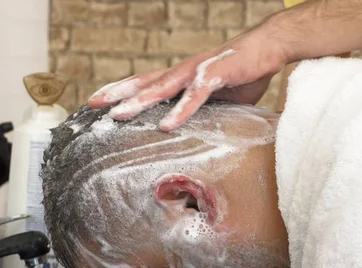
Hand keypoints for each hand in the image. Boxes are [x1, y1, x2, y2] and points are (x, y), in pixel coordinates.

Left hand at [87, 26, 287, 130]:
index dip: (122, 89)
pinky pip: (194, 96)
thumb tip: (190, 127)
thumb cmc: (241, 71)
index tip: (100, 99)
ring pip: (162, 88)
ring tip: (118, 114)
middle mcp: (182, 71)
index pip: (145, 82)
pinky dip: (180, 110)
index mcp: (180, 75)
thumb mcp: (215, 95)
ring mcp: (197, 72)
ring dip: (139, 101)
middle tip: (92, 103)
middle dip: (118, 93)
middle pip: (144, 83)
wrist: (268, 47)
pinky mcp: (215, 77)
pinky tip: (166, 124)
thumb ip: (199, 107)